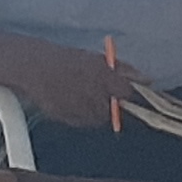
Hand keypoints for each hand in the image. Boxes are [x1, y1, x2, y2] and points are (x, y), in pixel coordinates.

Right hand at [0, 39, 140, 129]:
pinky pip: (83, 122)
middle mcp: (94, 93)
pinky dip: (82, 116)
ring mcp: (80, 108)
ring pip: (99, 118)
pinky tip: (73, 103)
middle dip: (112, 104)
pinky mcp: (67, 117)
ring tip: (83, 97)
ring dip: (97, 111)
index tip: (124, 93)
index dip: (127, 93)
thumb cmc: (67, 60)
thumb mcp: (98, 60)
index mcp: (104, 76)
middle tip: (99, 95)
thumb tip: (148, 80)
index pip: (128, 92)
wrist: (33, 67)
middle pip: (114, 109)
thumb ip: (125, 70)